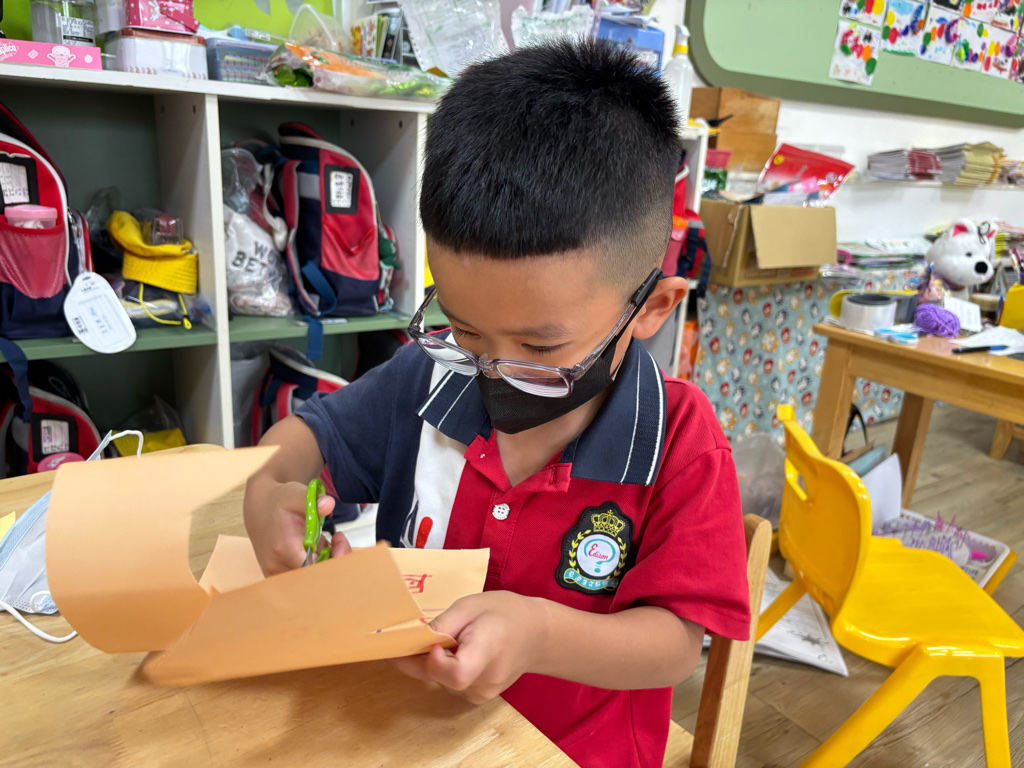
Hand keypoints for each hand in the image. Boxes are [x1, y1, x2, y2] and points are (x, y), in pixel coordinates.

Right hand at [243, 478, 351, 575]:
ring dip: (326, 563)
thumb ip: (314, 500)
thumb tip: (329, 504)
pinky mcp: (279, 576)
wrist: (258, 508)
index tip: (340, 539)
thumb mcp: (295, 494)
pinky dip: (316, 565)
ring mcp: (277, 574)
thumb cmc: (279, 502)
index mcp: (284, 549)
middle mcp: (278, 567)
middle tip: (339, 540)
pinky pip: (303, 578)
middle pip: (316, 579)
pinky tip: (319, 549)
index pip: (315, 570)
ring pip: (311, 580)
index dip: (334, 559)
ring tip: (328, 541)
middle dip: (334, 560)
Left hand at [390, 591, 547, 704]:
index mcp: (488, 652)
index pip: (456, 673)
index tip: (434, 641)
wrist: (537, 634)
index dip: (435, 661)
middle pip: (441, 678)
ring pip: (441, 683)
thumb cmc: (505, 613)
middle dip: (424, 658)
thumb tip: (412, 640)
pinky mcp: (479, 697)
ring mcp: (484, 693)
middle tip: (427, 635)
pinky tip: (458, 653)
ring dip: (435, 664)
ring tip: (454, 640)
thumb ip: (442, 625)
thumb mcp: (470, 606)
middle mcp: (486, 680)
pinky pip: (450, 686)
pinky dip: (445, 670)